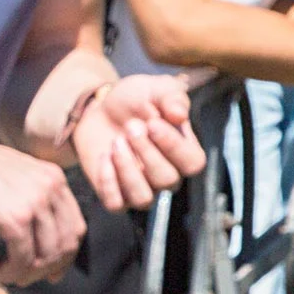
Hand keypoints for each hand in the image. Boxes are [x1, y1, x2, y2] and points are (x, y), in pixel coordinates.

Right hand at [0, 135, 84, 283]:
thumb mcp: (10, 175)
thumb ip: (28, 198)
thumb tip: (34, 234)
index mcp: (53, 176)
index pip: (75, 225)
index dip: (65, 254)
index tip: (51, 269)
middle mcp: (50, 186)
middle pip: (66, 243)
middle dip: (48, 268)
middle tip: (27, 278)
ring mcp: (35, 202)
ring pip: (47, 255)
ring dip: (28, 273)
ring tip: (8, 274)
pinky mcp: (15, 217)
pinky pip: (24, 258)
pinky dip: (12, 271)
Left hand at [69, 75, 203, 209]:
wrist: (99, 108)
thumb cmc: (134, 100)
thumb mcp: (155, 88)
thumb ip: (172, 97)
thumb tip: (180, 115)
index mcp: (184, 152)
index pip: (193, 164)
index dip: (174, 146)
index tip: (152, 122)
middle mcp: (166, 175)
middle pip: (167, 180)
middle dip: (146, 152)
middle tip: (130, 126)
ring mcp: (140, 188)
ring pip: (143, 199)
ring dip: (127, 169)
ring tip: (116, 142)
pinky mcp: (115, 195)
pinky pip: (115, 204)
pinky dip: (108, 182)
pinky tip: (103, 156)